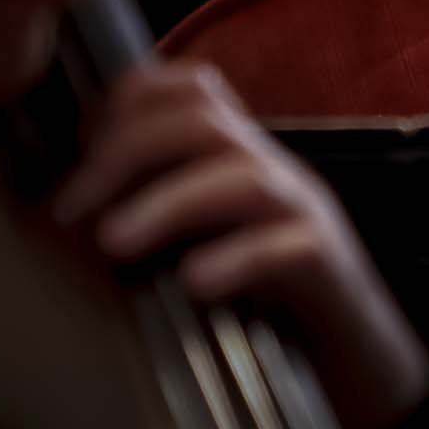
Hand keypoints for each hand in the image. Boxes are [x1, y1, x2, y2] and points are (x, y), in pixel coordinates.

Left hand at [54, 62, 428, 428]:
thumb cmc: (264, 286)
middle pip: (202, 118)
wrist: (355, 341)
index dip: (129, 100)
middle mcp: (271, 166)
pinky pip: (286, 249)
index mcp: (238, 151)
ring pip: (240, 178)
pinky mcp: (326, 264)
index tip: (76, 146)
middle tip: (72, 207)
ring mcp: (303, 209)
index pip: (191, 87)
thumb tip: (73, 201)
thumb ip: (159, 203)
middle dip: (126, 150)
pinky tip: (193, 282)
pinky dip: (236, 259)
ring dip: (167, 203)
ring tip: (113, 242)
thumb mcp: (205, 229)